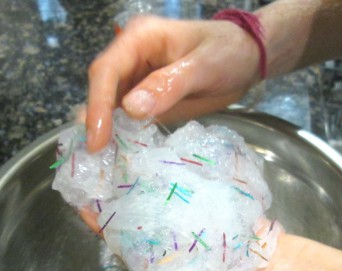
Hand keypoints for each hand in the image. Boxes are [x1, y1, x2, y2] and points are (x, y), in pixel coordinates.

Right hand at [86, 15, 260, 150]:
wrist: (247, 59)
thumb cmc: (228, 52)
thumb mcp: (203, 66)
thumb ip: (169, 84)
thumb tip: (131, 108)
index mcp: (140, 39)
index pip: (107, 70)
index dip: (98, 105)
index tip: (97, 139)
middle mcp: (132, 58)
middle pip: (103, 89)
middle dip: (96, 121)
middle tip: (95, 156)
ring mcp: (137, 80)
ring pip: (111, 106)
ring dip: (105, 131)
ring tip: (101, 161)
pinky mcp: (147, 100)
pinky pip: (128, 118)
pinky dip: (122, 135)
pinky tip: (119, 154)